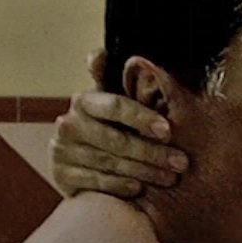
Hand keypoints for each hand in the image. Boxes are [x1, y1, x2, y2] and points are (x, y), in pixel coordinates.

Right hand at [50, 49, 188, 197]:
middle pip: (117, 139)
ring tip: (170, 178)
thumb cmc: (112, 130)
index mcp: (87, 101)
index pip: (115, 105)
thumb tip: (99, 54)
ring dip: (144, 171)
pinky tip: (139, 189)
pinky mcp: (60, 175)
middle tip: (181, 162)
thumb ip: (118, 83)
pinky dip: (120, 185)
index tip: (168, 130)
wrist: (83, 167)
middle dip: (153, 152)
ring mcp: (62, 150)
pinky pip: (95, 181)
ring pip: (110, 162)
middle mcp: (69, 123)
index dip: (142, 117)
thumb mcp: (118, 107)